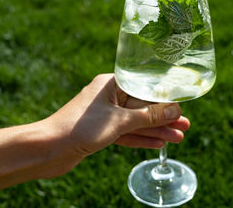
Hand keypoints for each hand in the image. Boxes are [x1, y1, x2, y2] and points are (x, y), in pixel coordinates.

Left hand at [45, 74, 189, 157]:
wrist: (47, 148)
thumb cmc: (80, 128)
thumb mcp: (120, 121)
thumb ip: (148, 116)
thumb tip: (175, 110)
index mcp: (110, 84)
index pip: (144, 89)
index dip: (164, 100)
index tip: (181, 106)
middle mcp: (108, 97)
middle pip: (142, 107)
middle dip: (164, 118)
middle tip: (185, 126)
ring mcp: (105, 115)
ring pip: (136, 122)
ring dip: (156, 130)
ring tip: (178, 137)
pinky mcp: (101, 132)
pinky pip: (126, 133)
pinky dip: (141, 139)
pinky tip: (159, 143)